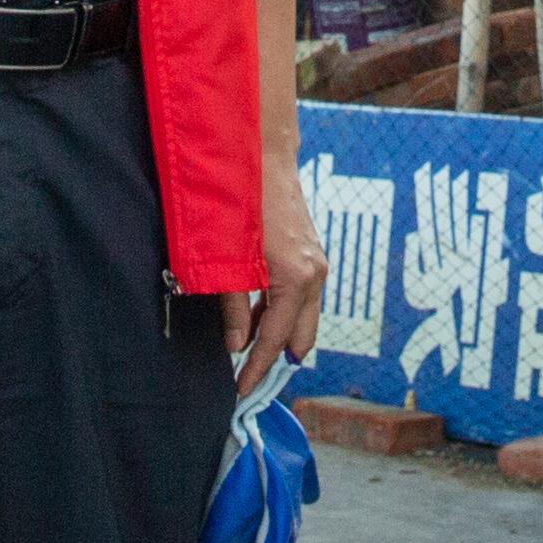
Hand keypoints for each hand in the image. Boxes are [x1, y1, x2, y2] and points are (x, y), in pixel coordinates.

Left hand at [223, 168, 331, 398]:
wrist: (262, 152)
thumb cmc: (241, 200)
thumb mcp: (226, 260)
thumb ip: (234, 306)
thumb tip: (236, 344)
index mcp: (296, 280)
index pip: (277, 339)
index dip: (257, 367)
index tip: (241, 389)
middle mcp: (315, 274)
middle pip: (301, 334)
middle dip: (276, 359)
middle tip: (250, 380)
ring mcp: (316, 261)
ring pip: (303, 314)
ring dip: (278, 333)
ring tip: (248, 349)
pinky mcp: (310, 251)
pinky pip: (301, 294)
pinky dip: (282, 311)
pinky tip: (257, 314)